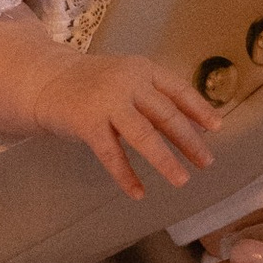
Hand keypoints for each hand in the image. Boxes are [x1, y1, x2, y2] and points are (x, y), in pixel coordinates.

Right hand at [21, 48, 219, 196]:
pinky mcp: (87, 122)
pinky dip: (126, 176)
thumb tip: (191, 127)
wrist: (46, 80)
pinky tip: (138, 192)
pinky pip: (112, 154)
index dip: (199, 109)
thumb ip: (152, 99)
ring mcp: (107, 102)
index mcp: (142, 69)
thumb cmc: (94, 84)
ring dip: (165, 160)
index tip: (217, 128)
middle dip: (189, 141)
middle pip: (166, 115)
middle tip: (207, 162)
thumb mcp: (126, 80)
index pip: (178, 90)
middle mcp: (128, 82)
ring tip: (181, 180)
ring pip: (144, 136)